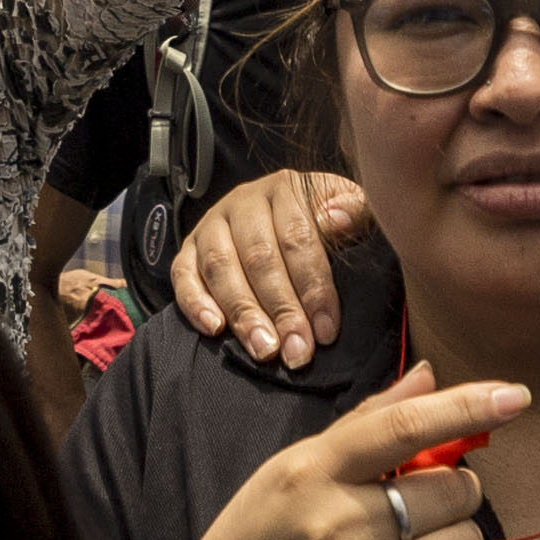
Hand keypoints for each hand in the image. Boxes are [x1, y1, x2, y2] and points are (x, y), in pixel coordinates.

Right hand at [131, 369, 526, 539]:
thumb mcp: (286, 474)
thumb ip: (362, 427)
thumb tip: (431, 377)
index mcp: (307, 477)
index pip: (401, 428)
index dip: (466, 408)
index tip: (514, 397)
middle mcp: (336, 532)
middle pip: (452, 492)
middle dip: (453, 491)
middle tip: (422, 504)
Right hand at [167, 170, 366, 371]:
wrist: (287, 216)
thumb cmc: (327, 223)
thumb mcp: (351, 211)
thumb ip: (356, 211)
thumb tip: (337, 220)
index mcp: (286, 189)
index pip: (298, 238)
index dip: (313, 287)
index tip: (326, 330)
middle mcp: (244, 202)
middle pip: (259, 256)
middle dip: (280, 309)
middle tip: (296, 351)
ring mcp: (212, 224)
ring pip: (221, 266)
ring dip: (242, 312)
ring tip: (264, 350)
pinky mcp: (188, 249)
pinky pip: (182, 274)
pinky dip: (195, 303)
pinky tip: (214, 329)